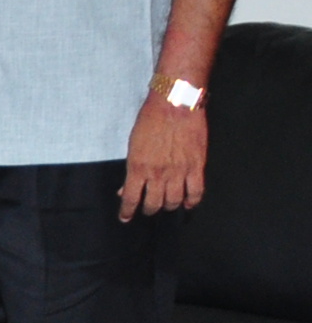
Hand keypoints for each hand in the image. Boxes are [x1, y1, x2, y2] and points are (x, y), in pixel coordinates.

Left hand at [120, 91, 207, 219]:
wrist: (174, 105)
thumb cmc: (150, 120)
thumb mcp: (133, 145)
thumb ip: (131, 168)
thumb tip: (125, 188)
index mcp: (138, 167)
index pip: (131, 198)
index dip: (127, 212)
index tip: (126, 218)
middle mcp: (158, 174)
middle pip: (154, 203)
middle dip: (149, 209)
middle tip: (148, 209)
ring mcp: (178, 172)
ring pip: (174, 201)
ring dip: (169, 206)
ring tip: (166, 205)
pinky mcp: (196, 167)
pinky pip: (196, 192)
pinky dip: (192, 202)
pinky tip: (188, 204)